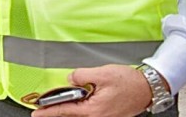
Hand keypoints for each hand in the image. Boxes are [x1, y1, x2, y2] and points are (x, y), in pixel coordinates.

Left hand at [31, 64, 152, 116]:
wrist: (149, 88)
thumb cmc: (130, 82)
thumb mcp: (102, 73)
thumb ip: (81, 75)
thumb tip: (70, 79)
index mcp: (94, 109)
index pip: (65, 110)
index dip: (49, 110)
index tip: (36, 112)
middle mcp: (98, 116)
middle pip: (71, 113)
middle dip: (56, 109)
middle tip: (42, 107)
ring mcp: (103, 116)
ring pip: (79, 113)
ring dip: (69, 107)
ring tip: (58, 101)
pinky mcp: (107, 114)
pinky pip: (88, 111)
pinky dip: (79, 106)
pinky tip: (76, 99)